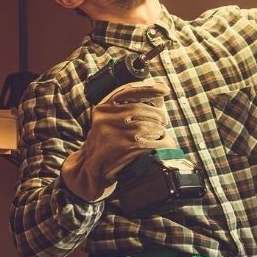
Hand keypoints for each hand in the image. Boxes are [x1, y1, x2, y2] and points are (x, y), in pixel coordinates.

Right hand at [60, 80, 174, 202]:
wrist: (92, 168)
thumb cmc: (108, 141)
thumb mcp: (111, 121)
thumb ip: (129, 106)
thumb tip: (158, 93)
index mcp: (103, 108)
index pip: (127, 91)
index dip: (148, 88)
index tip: (164, 89)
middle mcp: (104, 118)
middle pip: (140, 109)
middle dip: (157, 115)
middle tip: (163, 121)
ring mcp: (110, 134)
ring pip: (145, 126)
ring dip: (159, 130)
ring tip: (161, 134)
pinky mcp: (119, 149)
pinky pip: (146, 143)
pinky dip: (158, 143)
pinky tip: (162, 144)